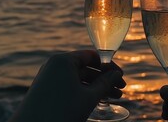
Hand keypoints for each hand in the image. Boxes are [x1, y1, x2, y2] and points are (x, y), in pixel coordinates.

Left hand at [10, 50, 125, 121]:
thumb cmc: (61, 112)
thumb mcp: (89, 97)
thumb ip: (105, 83)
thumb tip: (116, 75)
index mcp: (64, 60)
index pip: (91, 56)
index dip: (109, 66)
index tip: (121, 76)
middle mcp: (55, 65)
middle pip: (86, 68)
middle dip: (104, 79)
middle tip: (121, 89)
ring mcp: (49, 78)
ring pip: (79, 79)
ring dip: (97, 87)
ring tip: (114, 98)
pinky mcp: (46, 90)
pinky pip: (70, 86)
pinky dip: (84, 92)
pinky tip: (98, 101)